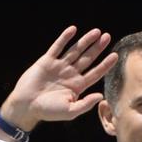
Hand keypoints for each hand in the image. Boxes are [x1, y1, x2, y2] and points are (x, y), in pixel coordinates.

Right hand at [0, 26, 116, 130]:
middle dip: (98, 48)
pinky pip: (57, 47)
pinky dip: (65, 38)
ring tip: (97, 31)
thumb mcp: (70, 111)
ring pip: (75, 51)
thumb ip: (85, 104)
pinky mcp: (47, 61)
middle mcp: (70, 74)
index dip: (105, 64)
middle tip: (108, 37)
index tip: (115, 55)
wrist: (26, 105)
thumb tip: (101, 96)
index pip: (95, 73)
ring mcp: (59, 66)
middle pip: (88, 58)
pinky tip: (73, 29)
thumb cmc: (47, 111)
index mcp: (77, 86)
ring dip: (85, 41)